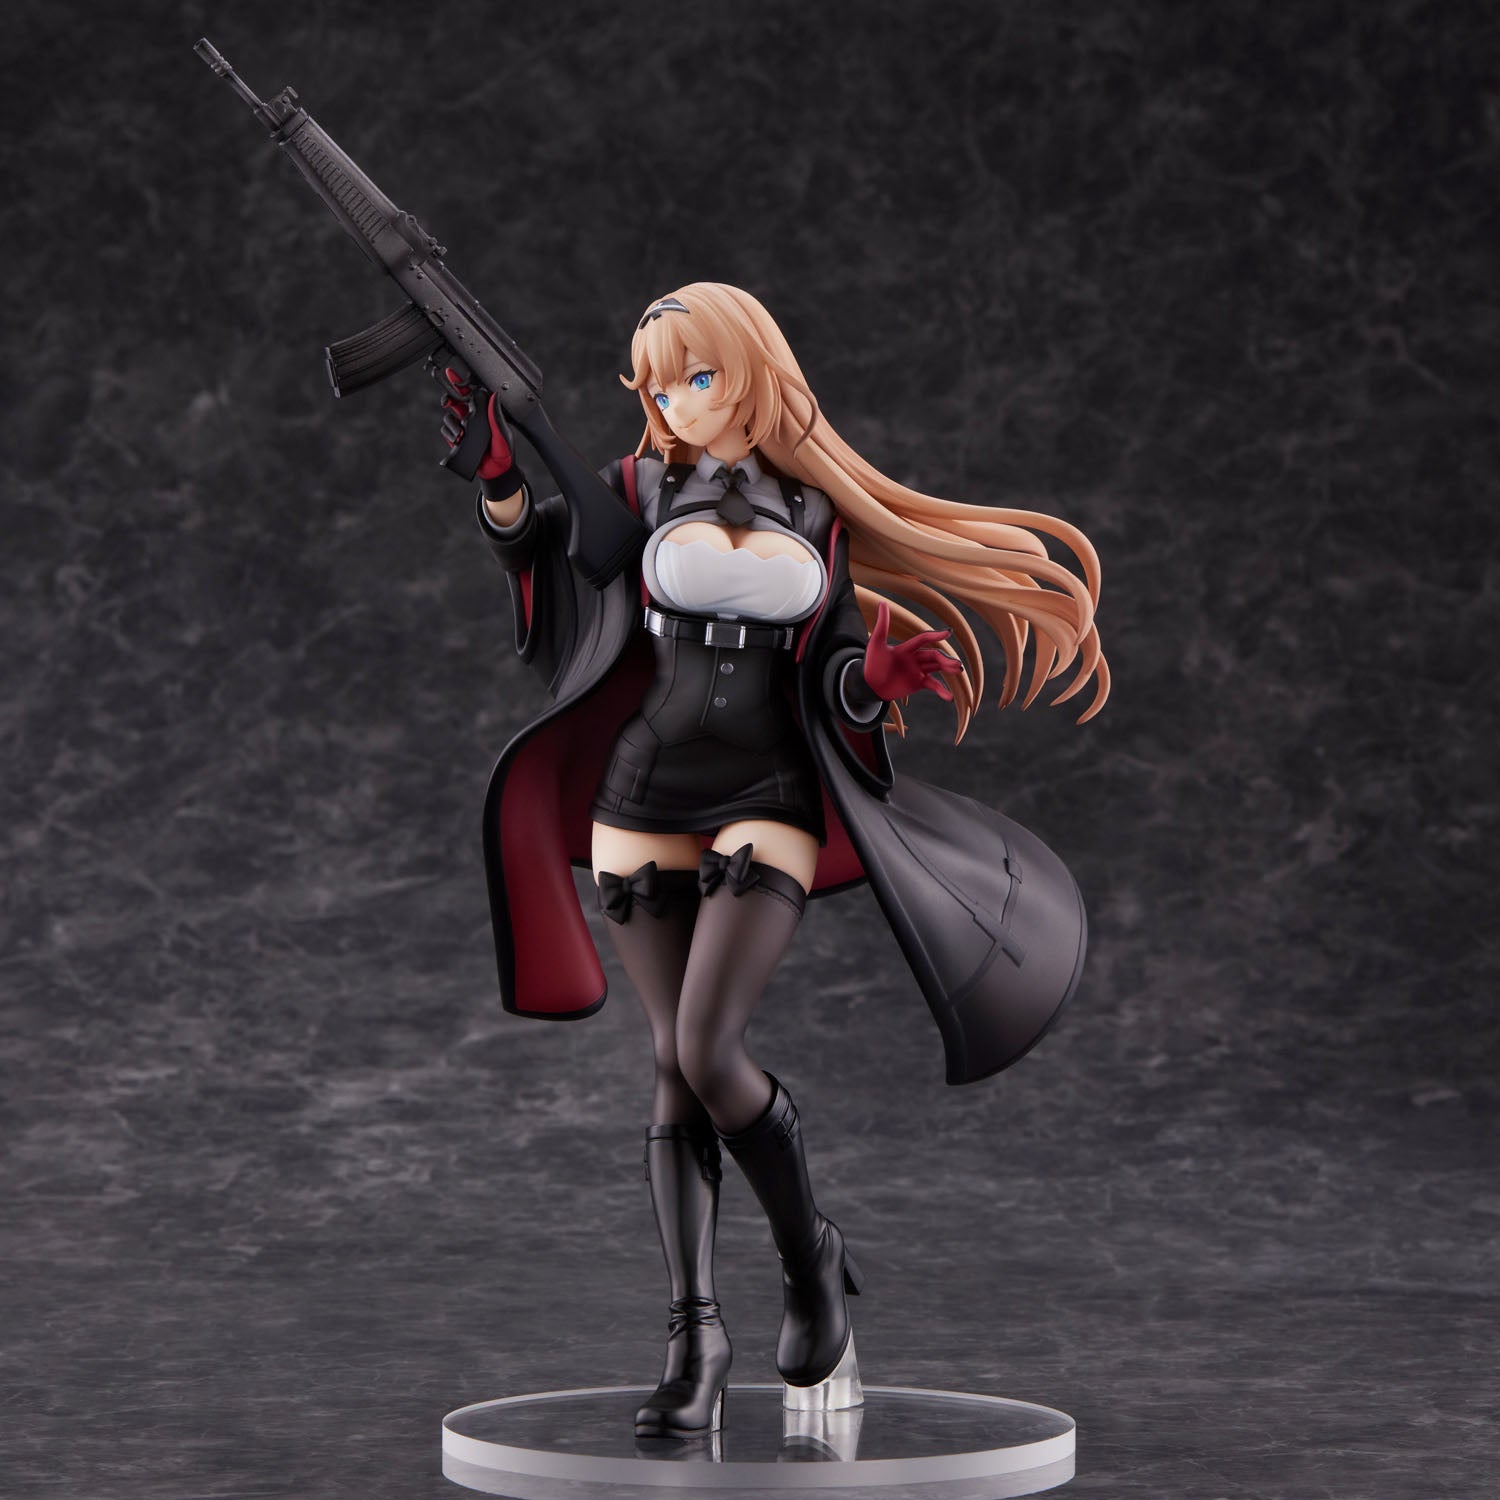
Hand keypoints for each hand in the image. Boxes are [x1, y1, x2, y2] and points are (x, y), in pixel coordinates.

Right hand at [431, 358, 518, 484]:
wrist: (497, 472)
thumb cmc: (504, 451)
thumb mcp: (503, 432)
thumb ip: (496, 415)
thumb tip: (494, 394)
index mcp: (484, 412)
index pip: (471, 393)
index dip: (460, 383)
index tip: (452, 374)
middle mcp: (472, 417)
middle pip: (455, 400)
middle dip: (449, 398)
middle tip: (448, 402)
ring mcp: (463, 427)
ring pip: (449, 416)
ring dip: (452, 424)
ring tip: (461, 435)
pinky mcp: (456, 438)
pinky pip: (446, 430)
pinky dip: (449, 434)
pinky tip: (458, 440)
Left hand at [862, 602, 963, 701]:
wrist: (867, 685)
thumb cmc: (871, 663)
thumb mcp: (876, 643)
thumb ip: (882, 625)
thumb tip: (883, 602)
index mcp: (906, 648)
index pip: (924, 639)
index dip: (935, 636)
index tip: (948, 633)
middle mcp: (914, 658)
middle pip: (934, 655)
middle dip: (945, 659)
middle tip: (957, 664)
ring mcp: (917, 671)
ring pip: (937, 667)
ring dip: (948, 668)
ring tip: (958, 670)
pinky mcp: (917, 683)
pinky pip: (933, 685)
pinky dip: (941, 690)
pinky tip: (949, 697)